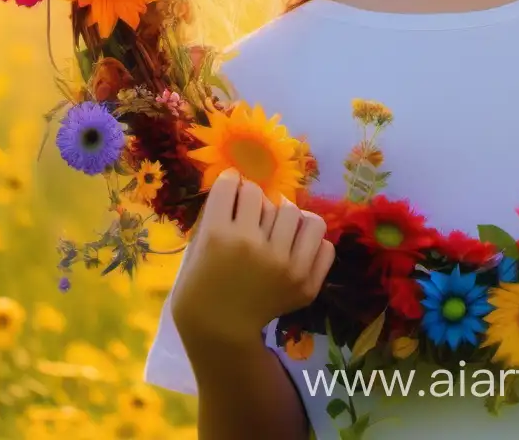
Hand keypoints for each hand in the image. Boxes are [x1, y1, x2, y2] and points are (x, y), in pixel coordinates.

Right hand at [171, 168, 334, 356]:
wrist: (220, 336)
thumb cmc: (199, 290)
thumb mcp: (196, 247)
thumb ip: (216, 214)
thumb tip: (239, 183)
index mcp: (220, 236)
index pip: (233, 184)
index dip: (231, 184)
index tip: (233, 190)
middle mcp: (255, 247)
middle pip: (264, 195)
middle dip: (255, 201)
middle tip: (250, 216)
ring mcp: (284, 266)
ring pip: (296, 212)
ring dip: (284, 216)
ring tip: (276, 229)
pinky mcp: (306, 284)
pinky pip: (323, 243)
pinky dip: (310, 242)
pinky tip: (294, 249)